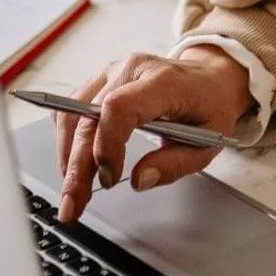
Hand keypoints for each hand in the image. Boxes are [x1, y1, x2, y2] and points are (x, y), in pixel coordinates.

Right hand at [54, 46, 255, 222]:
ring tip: (73, 192)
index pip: (119, 107)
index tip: (110, 178)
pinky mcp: (102, 79)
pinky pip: (73, 108)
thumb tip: (138, 180)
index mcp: (163, 82)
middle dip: (76, 166)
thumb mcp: (208, 142)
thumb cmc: (209, 105)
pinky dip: (69, 139)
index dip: (106, 145)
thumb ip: (175, 164)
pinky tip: (75, 165)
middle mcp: (131, 70)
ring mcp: (113, 72)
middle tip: (73, 205)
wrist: (209, 76)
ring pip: (72, 112)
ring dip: (67, 156)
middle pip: (88, 116)